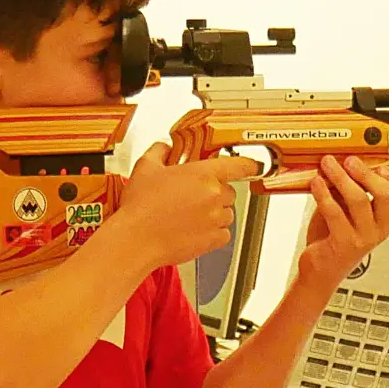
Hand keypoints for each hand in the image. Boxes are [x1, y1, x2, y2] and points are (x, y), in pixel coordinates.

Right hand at [118, 143, 261, 267]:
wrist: (136, 239)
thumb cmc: (141, 206)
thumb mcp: (146, 167)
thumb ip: (159, 151)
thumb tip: (164, 147)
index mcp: (203, 174)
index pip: (238, 166)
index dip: (248, 165)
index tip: (252, 166)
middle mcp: (214, 196)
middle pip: (228, 191)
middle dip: (214, 193)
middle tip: (192, 196)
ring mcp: (216, 219)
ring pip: (227, 213)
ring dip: (214, 212)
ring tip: (189, 215)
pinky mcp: (213, 240)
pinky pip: (223, 234)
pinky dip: (213, 232)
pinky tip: (194, 230)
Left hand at [299, 156, 388, 283]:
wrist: (320, 270)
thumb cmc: (332, 238)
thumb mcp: (346, 209)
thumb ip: (350, 189)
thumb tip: (343, 163)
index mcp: (385, 218)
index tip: (381, 166)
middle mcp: (380, 228)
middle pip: (387, 194)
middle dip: (366, 173)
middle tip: (349, 161)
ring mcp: (364, 237)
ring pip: (359, 200)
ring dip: (341, 177)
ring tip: (328, 166)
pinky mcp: (345, 244)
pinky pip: (335, 212)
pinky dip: (323, 193)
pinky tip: (316, 183)